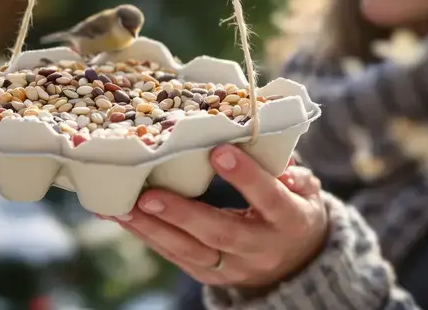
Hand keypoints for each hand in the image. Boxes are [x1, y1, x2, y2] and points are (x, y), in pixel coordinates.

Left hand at [103, 144, 328, 291]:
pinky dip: (147, 236)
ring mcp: (232, 267)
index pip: (268, 199)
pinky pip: (175, 256)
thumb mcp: (305, 190)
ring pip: (189, 251)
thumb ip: (293, 172)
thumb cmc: (293, 209)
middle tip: (149, 195)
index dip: (245, 178)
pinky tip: (122, 217)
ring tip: (122, 208)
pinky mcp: (209, 275)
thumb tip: (274, 151)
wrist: (296, 262)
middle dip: (182, 214)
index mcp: (289, 221)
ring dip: (152, 228)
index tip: (219, 151)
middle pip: (219, 233)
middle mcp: (259, 249)